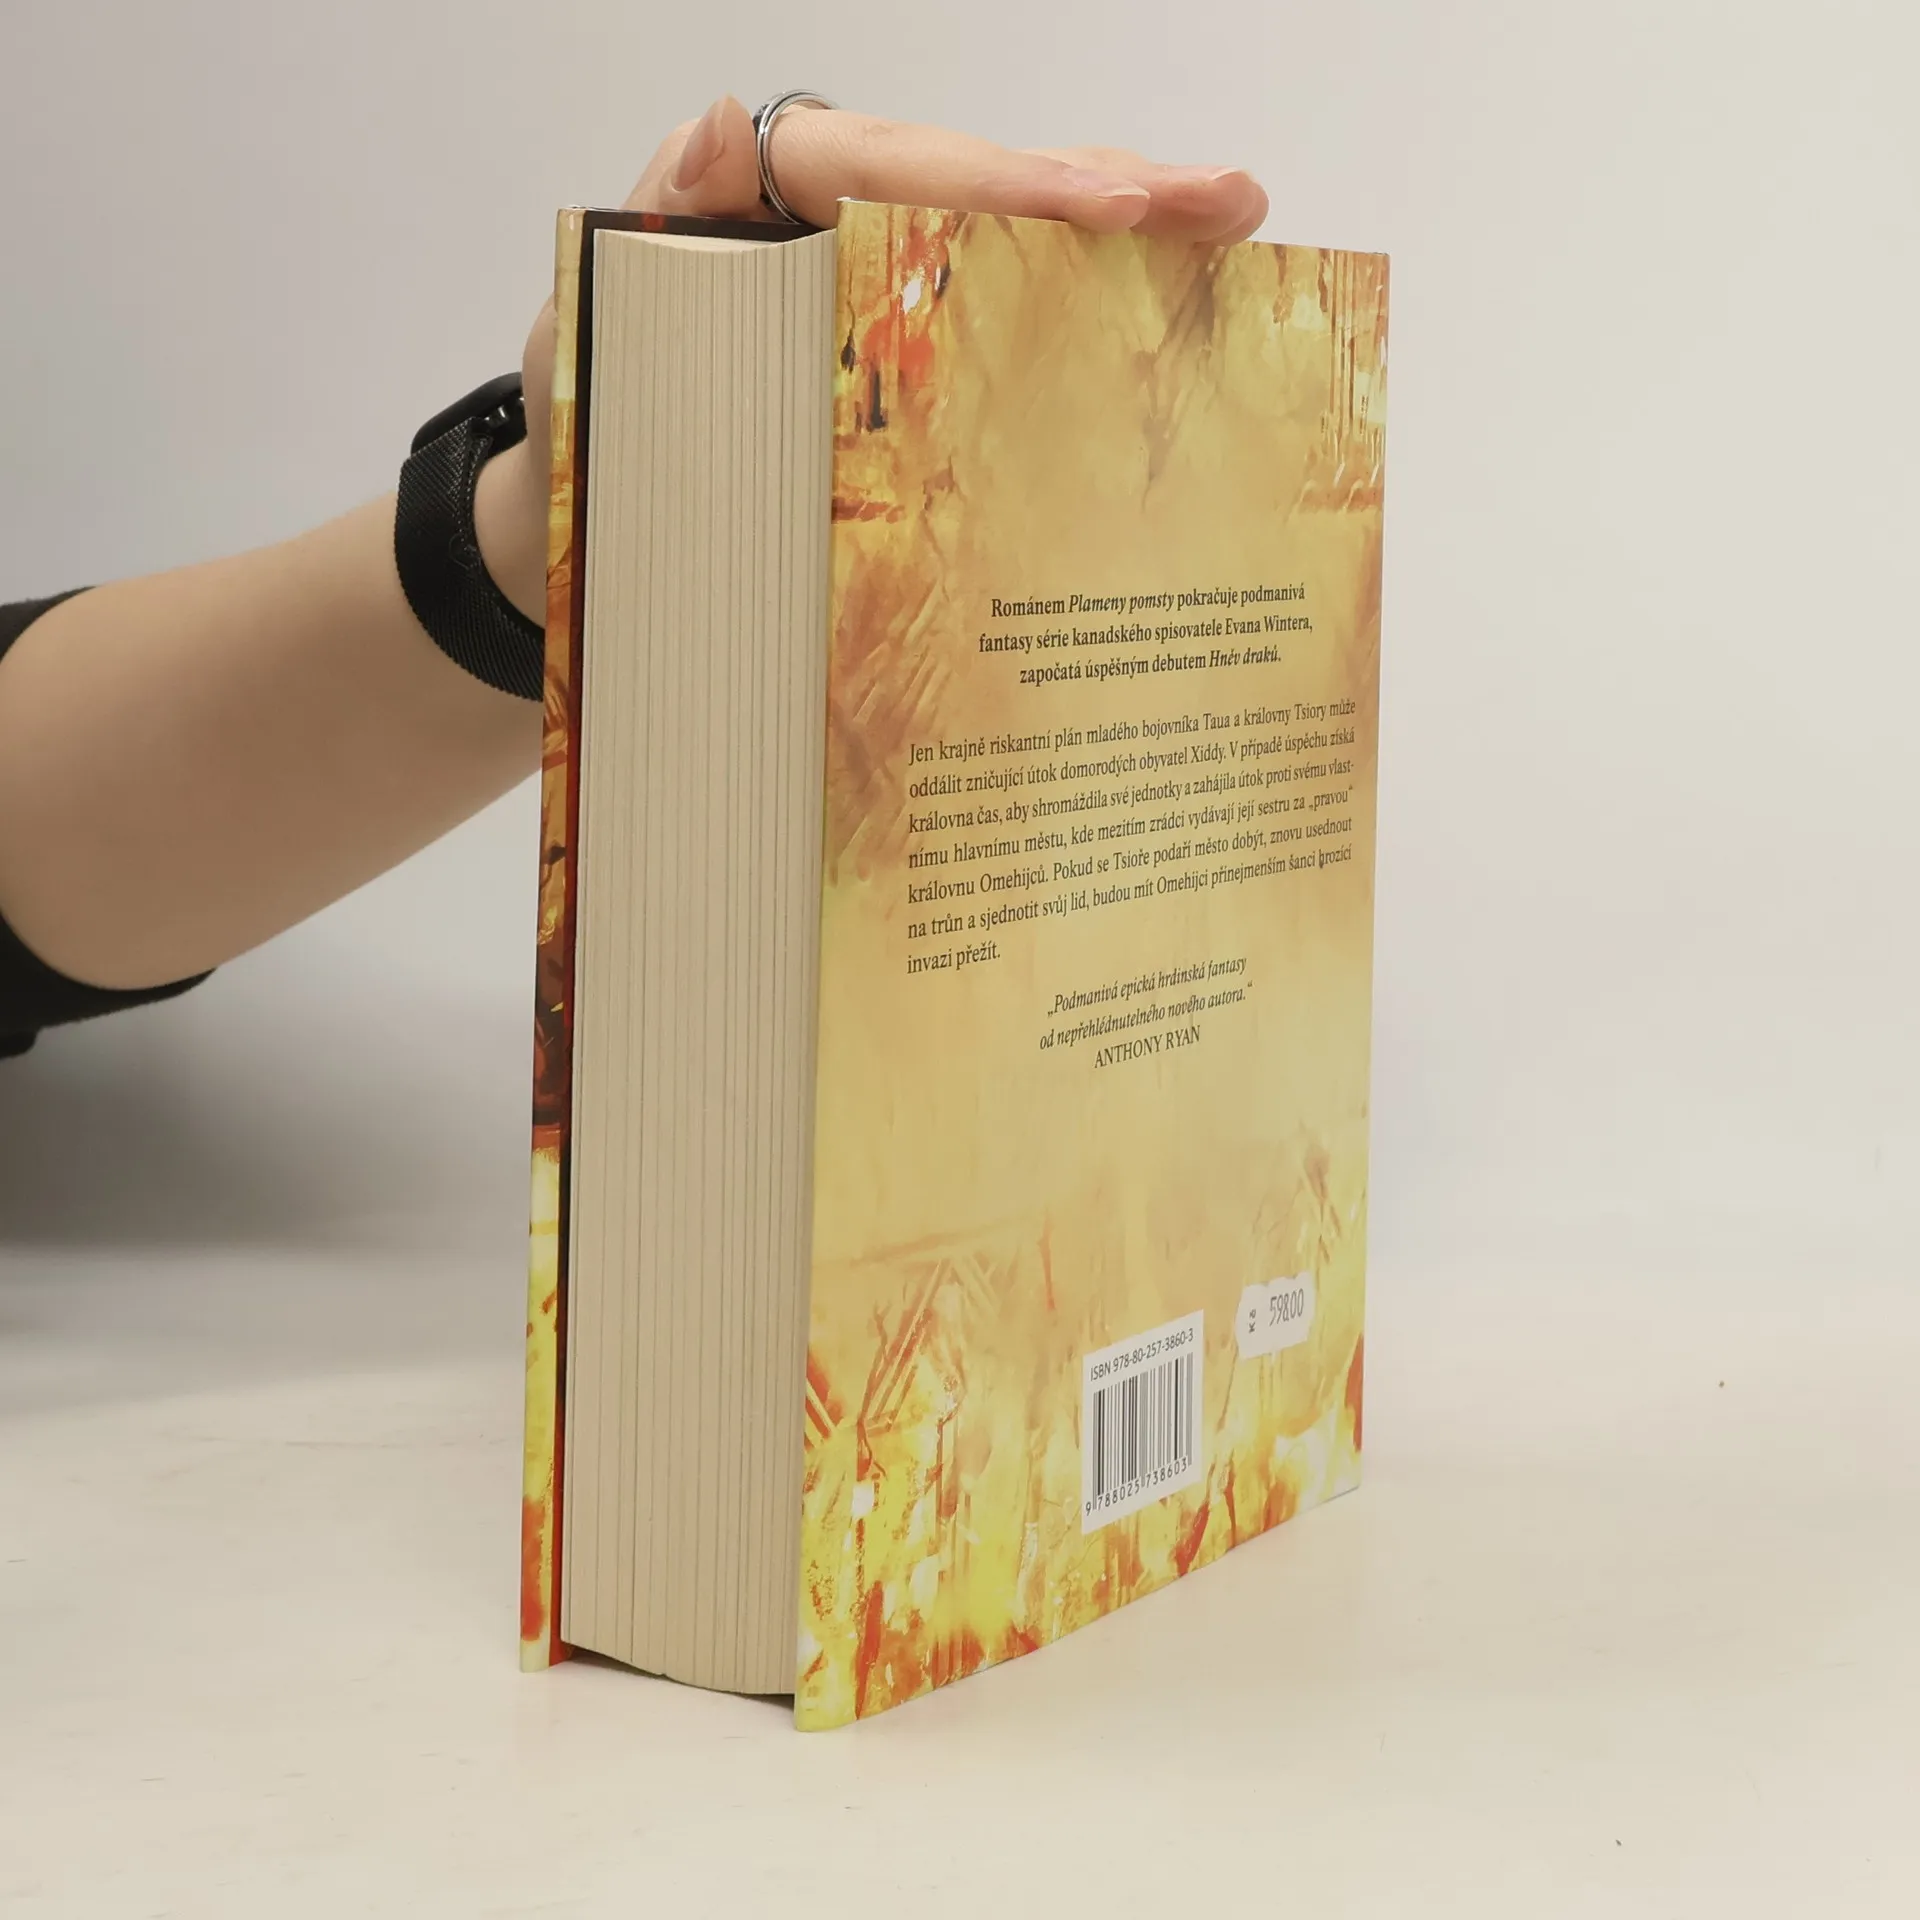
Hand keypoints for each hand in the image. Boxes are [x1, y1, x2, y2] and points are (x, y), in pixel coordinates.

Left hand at [479, 101, 1268, 619]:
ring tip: (1229, 223)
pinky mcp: (909, 352)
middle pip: (983, 183)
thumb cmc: (592, 418)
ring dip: (1128, 229)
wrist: (587, 515)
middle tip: (1222, 199)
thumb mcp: (599, 322)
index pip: (895, 174)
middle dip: (1107, 189)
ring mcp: (885, 286)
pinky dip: (1089, 307)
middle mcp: (841, 226)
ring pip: (1013, 239)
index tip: (1104, 209)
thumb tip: (713, 127)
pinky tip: (1174, 303)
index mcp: (769, 200)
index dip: (1004, 187)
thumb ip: (650, 232)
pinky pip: (1006, 311)